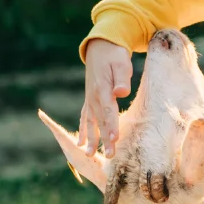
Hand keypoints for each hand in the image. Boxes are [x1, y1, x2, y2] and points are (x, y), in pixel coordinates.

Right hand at [80, 38, 132, 156]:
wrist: (100, 48)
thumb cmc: (115, 55)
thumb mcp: (121, 63)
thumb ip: (122, 78)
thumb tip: (121, 92)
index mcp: (102, 88)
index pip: (108, 111)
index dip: (111, 125)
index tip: (114, 139)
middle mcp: (93, 96)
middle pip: (100, 121)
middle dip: (104, 139)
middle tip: (110, 156)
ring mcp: (89, 98)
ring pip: (91, 122)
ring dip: (92, 139)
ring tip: (90, 155)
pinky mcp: (89, 99)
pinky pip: (85, 117)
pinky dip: (83, 130)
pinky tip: (81, 143)